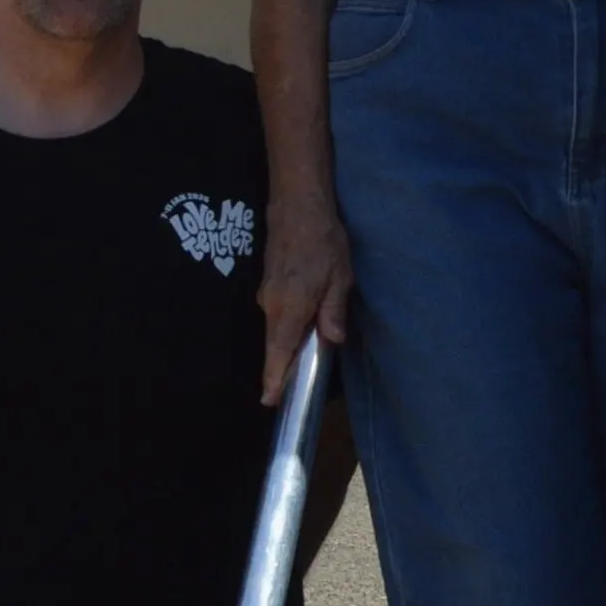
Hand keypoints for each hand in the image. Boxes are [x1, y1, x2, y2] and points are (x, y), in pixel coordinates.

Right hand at [259, 188, 352, 404]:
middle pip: (275, 344)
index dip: (273, 378)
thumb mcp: (339, 278)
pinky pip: (277, 312)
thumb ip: (333, 311)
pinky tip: (303, 320)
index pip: (278, 351)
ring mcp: (266, 293)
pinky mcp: (268, 282)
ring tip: (306, 352)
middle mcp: (272, 304)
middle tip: (294, 385)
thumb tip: (333, 340)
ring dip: (289, 341)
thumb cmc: (323, 241)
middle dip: (284, 365)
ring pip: (277, 327)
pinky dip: (287, 324)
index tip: (269, 400)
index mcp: (290, 308)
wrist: (297, 204)